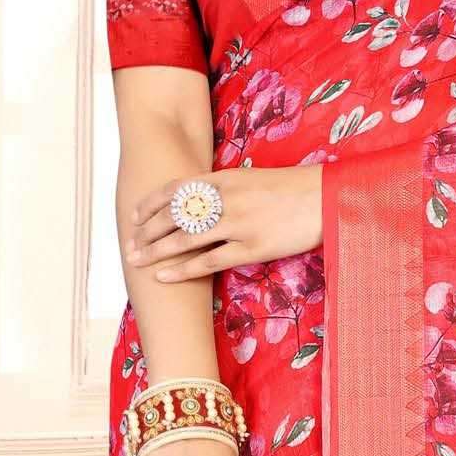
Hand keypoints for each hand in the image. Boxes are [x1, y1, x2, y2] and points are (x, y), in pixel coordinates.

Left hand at [128, 166, 322, 279]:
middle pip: (173, 216)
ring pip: (184, 239)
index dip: (150, 204)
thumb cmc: (291, 189)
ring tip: (137, 261)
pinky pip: (209, 261)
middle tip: (130, 245)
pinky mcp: (251, 248)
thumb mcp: (251, 179)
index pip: (174, 190)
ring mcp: (237, 224)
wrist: (324, 198)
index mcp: (223, 179)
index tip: (134, 217)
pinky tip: (165, 276)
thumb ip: (224, 190)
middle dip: (147, 231)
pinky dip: (183, 270)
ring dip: (156, 251)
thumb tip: (200, 203)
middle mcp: (224, 200)